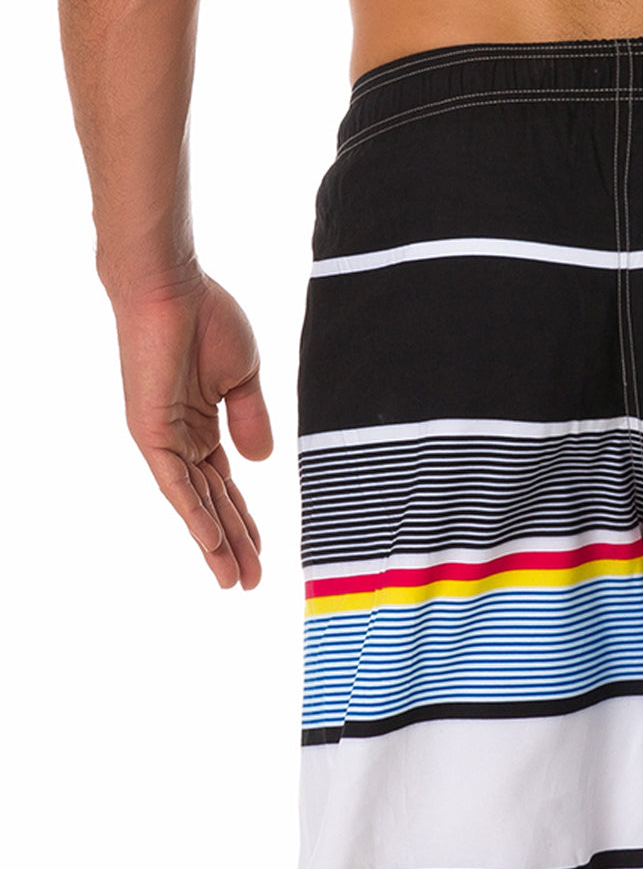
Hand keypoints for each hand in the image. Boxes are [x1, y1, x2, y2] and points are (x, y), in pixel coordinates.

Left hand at [110, 271, 273, 588]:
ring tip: (234, 581)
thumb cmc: (206, 318)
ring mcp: (164, 439)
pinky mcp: (150, 433)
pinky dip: (195, 515)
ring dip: (215, 543)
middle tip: (252, 582)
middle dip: (234, 543)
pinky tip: (212, 545)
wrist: (172, 287)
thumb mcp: (244, 376)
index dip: (245, 518)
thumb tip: (262, 462)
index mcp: (202, 424)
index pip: (225, 483)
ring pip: (195, 503)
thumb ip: (251, 420)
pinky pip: (176, 483)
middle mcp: (180, 439)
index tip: (265, 551)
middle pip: (212, 503)